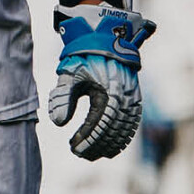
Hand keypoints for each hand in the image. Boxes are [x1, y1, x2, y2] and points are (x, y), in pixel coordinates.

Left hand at [47, 3, 154, 158]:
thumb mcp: (70, 74)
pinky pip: (132, 123)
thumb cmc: (84, 57)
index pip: (98, 124)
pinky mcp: (135, 98)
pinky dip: (123, 137)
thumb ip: (63, 98)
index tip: (73, 148)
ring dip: (109, 145)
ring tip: (92, 154)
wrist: (105, 39)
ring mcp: (132, 98)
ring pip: (124, 130)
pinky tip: (111, 147)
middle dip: (96, 146)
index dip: (87, 139)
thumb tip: (58, 123)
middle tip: (79, 153)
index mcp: (108, 91)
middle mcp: (124, 97)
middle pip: (112, 131)